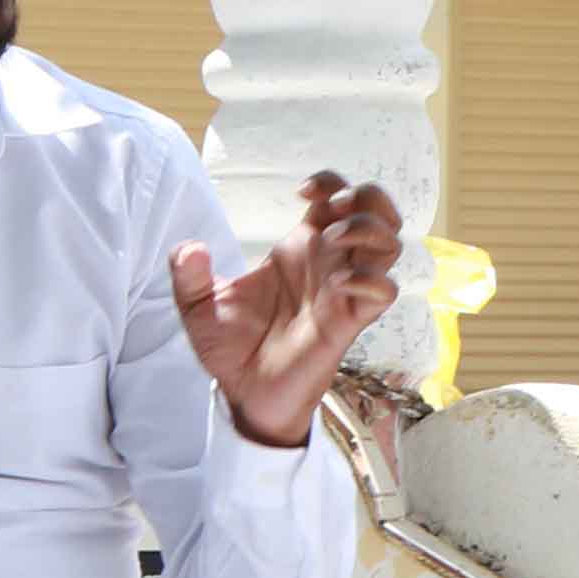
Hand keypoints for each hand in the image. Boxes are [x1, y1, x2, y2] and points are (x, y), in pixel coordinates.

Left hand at [176, 173, 404, 448]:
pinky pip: (385, 290)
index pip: (337, 197)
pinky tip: (338, 284)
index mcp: (301, 248)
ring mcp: (345, 290)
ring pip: (390, 244)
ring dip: (368, 231)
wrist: (243, 394)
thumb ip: (188, 274)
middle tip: (332, 212)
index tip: (300, 193)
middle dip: (364, 199)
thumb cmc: (230, 349)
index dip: (329, 183)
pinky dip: (369, 278)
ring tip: (334, 242)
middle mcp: (330, 262)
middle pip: (378, 210)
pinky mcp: (351, 320)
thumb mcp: (197, 306)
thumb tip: (189, 248)